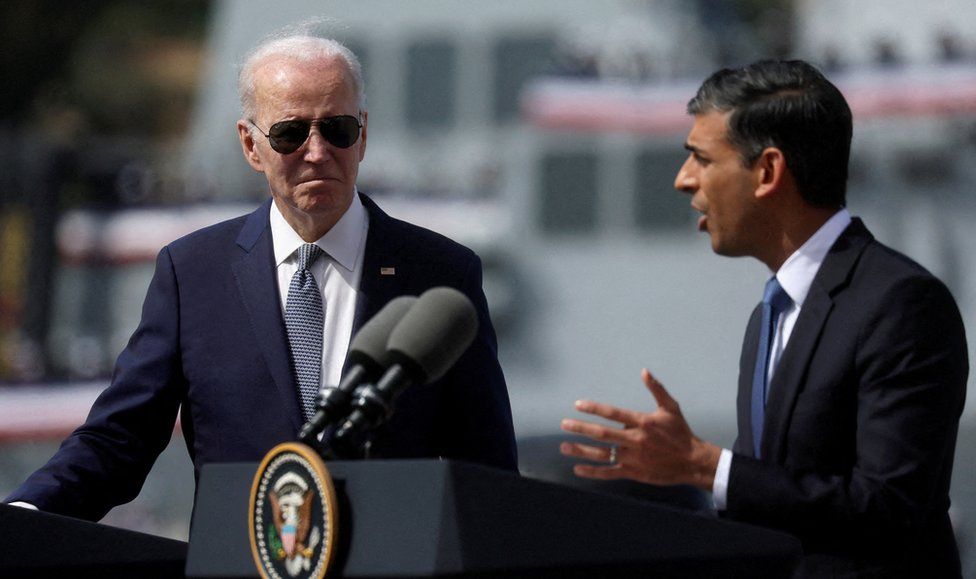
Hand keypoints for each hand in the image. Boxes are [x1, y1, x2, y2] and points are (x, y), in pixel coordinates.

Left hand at [559, 369, 720, 490]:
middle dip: (580, 428)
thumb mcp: (671, 408)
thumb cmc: (681, 433)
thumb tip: (644, 371)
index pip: (612, 413)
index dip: (593, 408)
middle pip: (602, 433)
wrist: (693, 462)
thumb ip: (656, 389)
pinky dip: (593, 472)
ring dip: (581, 450)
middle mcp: (634, 440)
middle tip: (563, 424)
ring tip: (564, 446)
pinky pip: (609, 472)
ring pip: (602, 454)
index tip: (577, 405)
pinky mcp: (634, 472)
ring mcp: (632, 458)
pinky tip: (578, 469)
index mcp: (642, 422)